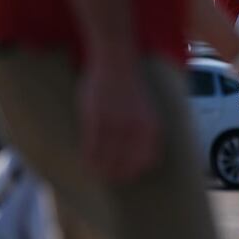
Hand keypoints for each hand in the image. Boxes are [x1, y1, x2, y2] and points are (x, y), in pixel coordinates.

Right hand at [78, 63, 158, 180]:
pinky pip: (92, 149)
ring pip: (107, 160)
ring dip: (101, 170)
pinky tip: (87, 161)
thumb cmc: (130, 84)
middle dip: (118, 174)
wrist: (116, 60)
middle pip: (127, 165)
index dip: (136, 170)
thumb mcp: (146, 109)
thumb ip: (146, 130)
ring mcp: (115, 126)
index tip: (128, 174)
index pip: (147, 160)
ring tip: (97, 172)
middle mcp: (136, 130)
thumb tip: (145, 151)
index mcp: (151, 126)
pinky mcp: (97, 121)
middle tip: (110, 178)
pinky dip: (89, 158)